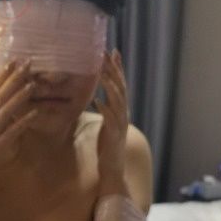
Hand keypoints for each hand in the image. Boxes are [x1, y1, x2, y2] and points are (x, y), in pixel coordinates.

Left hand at [94, 49, 129, 191]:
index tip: (111, 51)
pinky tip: (97, 101)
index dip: (117, 68)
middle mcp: (123, 114)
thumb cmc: (108, 147)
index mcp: (120, 110)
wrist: (113, 170)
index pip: (120, 84)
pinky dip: (104, 109)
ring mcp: (120, 124)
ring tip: (101, 71)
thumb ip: (105, 109)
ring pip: (118, 100)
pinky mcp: (114, 135)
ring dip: (110, 85)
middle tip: (105, 54)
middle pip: (120, 87)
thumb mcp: (106, 124)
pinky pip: (110, 119)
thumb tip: (97, 97)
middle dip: (113, 70)